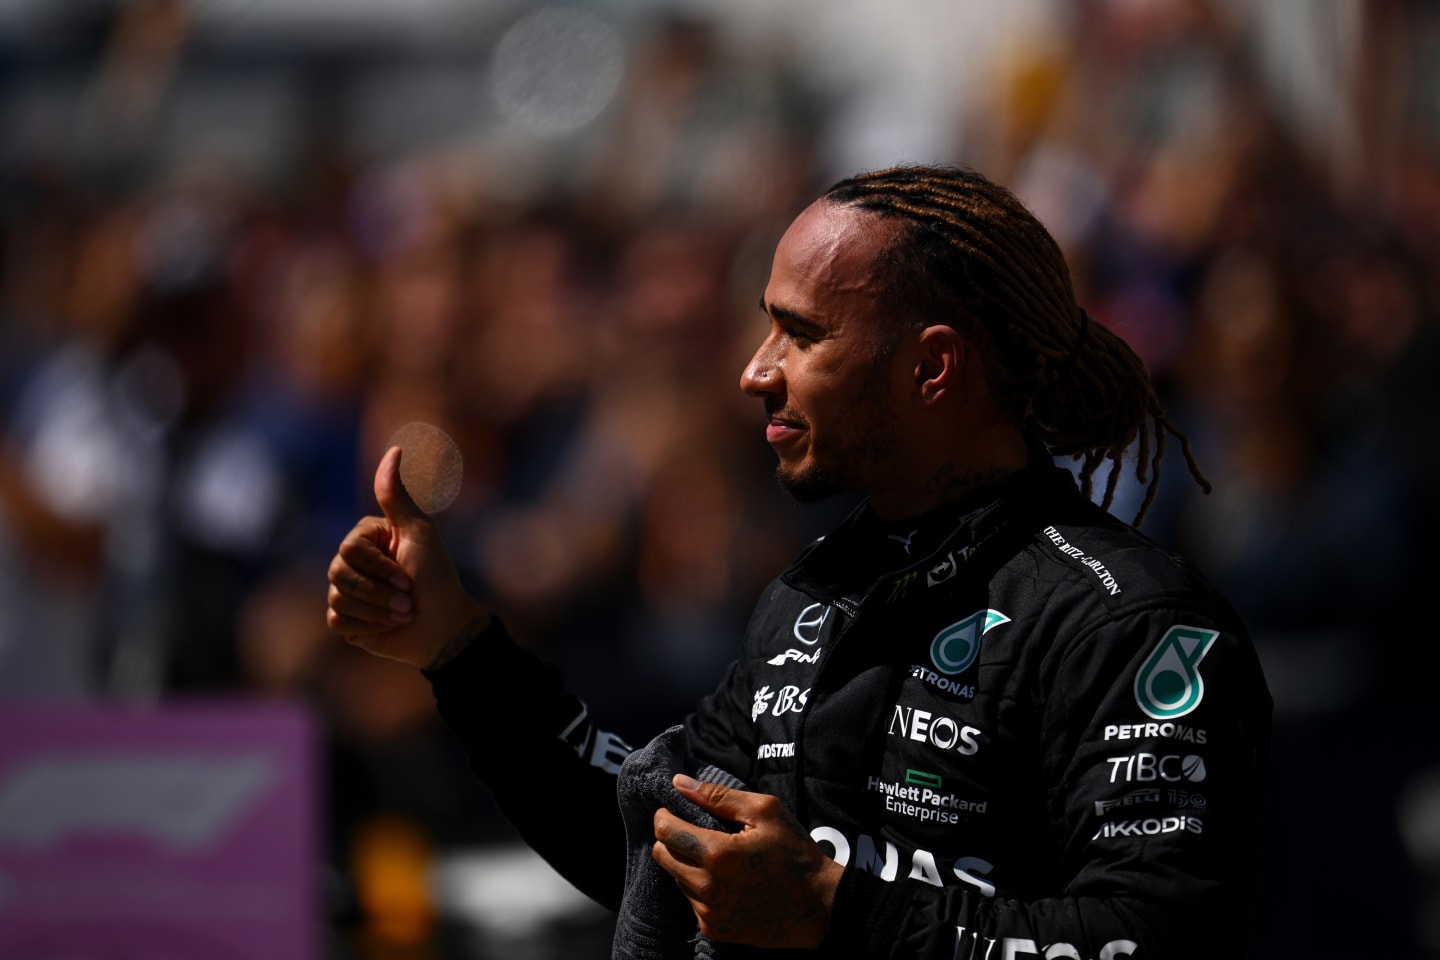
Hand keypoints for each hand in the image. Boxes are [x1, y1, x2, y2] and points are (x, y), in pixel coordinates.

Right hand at [326, 446, 488, 668]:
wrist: (445, 626)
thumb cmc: (437, 577)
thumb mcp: (420, 533)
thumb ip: (397, 496)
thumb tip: (394, 449)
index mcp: (366, 538)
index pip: (349, 549)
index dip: (379, 567)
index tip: (410, 576)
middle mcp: (352, 562)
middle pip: (338, 573)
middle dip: (379, 591)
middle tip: (409, 599)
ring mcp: (346, 591)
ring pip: (338, 598)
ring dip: (378, 610)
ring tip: (403, 612)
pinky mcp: (346, 620)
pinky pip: (337, 621)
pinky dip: (367, 625)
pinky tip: (387, 625)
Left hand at [651, 776, 841, 948]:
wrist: (818, 906)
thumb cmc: (794, 853)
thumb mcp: (765, 812)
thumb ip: (718, 796)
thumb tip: (679, 783)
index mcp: (718, 854)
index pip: (665, 831)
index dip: (664, 815)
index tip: (673, 810)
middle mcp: (708, 887)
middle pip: (663, 855)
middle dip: (671, 838)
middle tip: (694, 830)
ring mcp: (709, 912)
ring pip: (676, 878)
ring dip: (687, 863)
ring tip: (717, 857)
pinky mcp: (714, 929)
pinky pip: (692, 901)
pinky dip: (700, 887)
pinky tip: (726, 880)